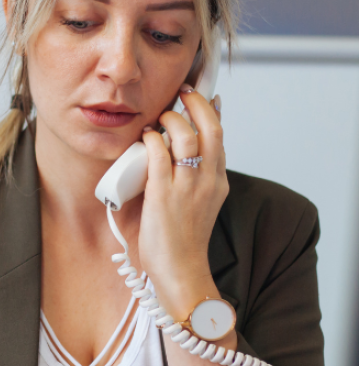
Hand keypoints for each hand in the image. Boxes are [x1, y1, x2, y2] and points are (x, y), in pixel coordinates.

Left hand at [139, 88, 226, 319]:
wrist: (181, 271)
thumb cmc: (183, 243)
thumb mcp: (199, 206)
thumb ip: (193, 181)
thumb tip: (176, 156)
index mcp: (217, 183)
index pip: (220, 138)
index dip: (212, 113)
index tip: (207, 98)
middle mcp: (207, 181)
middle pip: (210, 128)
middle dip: (196, 104)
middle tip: (182, 94)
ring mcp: (186, 187)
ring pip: (185, 136)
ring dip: (170, 120)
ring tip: (160, 119)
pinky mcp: (163, 194)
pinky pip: (158, 154)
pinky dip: (151, 139)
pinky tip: (146, 137)